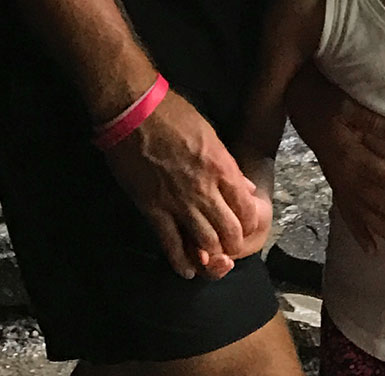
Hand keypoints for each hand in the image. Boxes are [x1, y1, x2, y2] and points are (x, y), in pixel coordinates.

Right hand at [102, 90, 269, 280]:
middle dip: (234, 243)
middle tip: (231, 245)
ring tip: (214, 258)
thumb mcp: (210, 133)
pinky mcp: (153, 211)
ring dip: (213, 255)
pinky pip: (171, 245)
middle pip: (229, 231)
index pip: (246, 208)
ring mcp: (178, 203)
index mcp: (221, 167)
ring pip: (205, 243)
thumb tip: (246, 188)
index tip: (246, 225)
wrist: (134, 113)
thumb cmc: (174, 114)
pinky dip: (182, 262)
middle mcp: (204, 190)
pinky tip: (188, 271)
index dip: (250, 222)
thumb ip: (228, 165)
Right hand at [311, 94, 384, 253]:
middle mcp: (347, 177)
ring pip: (365, 213)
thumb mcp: (347, 105)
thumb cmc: (328, 104)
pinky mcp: (335, 187)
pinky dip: (359, 233)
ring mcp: (340, 185)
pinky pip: (347, 215)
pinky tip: (371, 249)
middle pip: (379, 201)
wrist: (302, 110)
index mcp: (353, 157)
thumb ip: (371, 121)